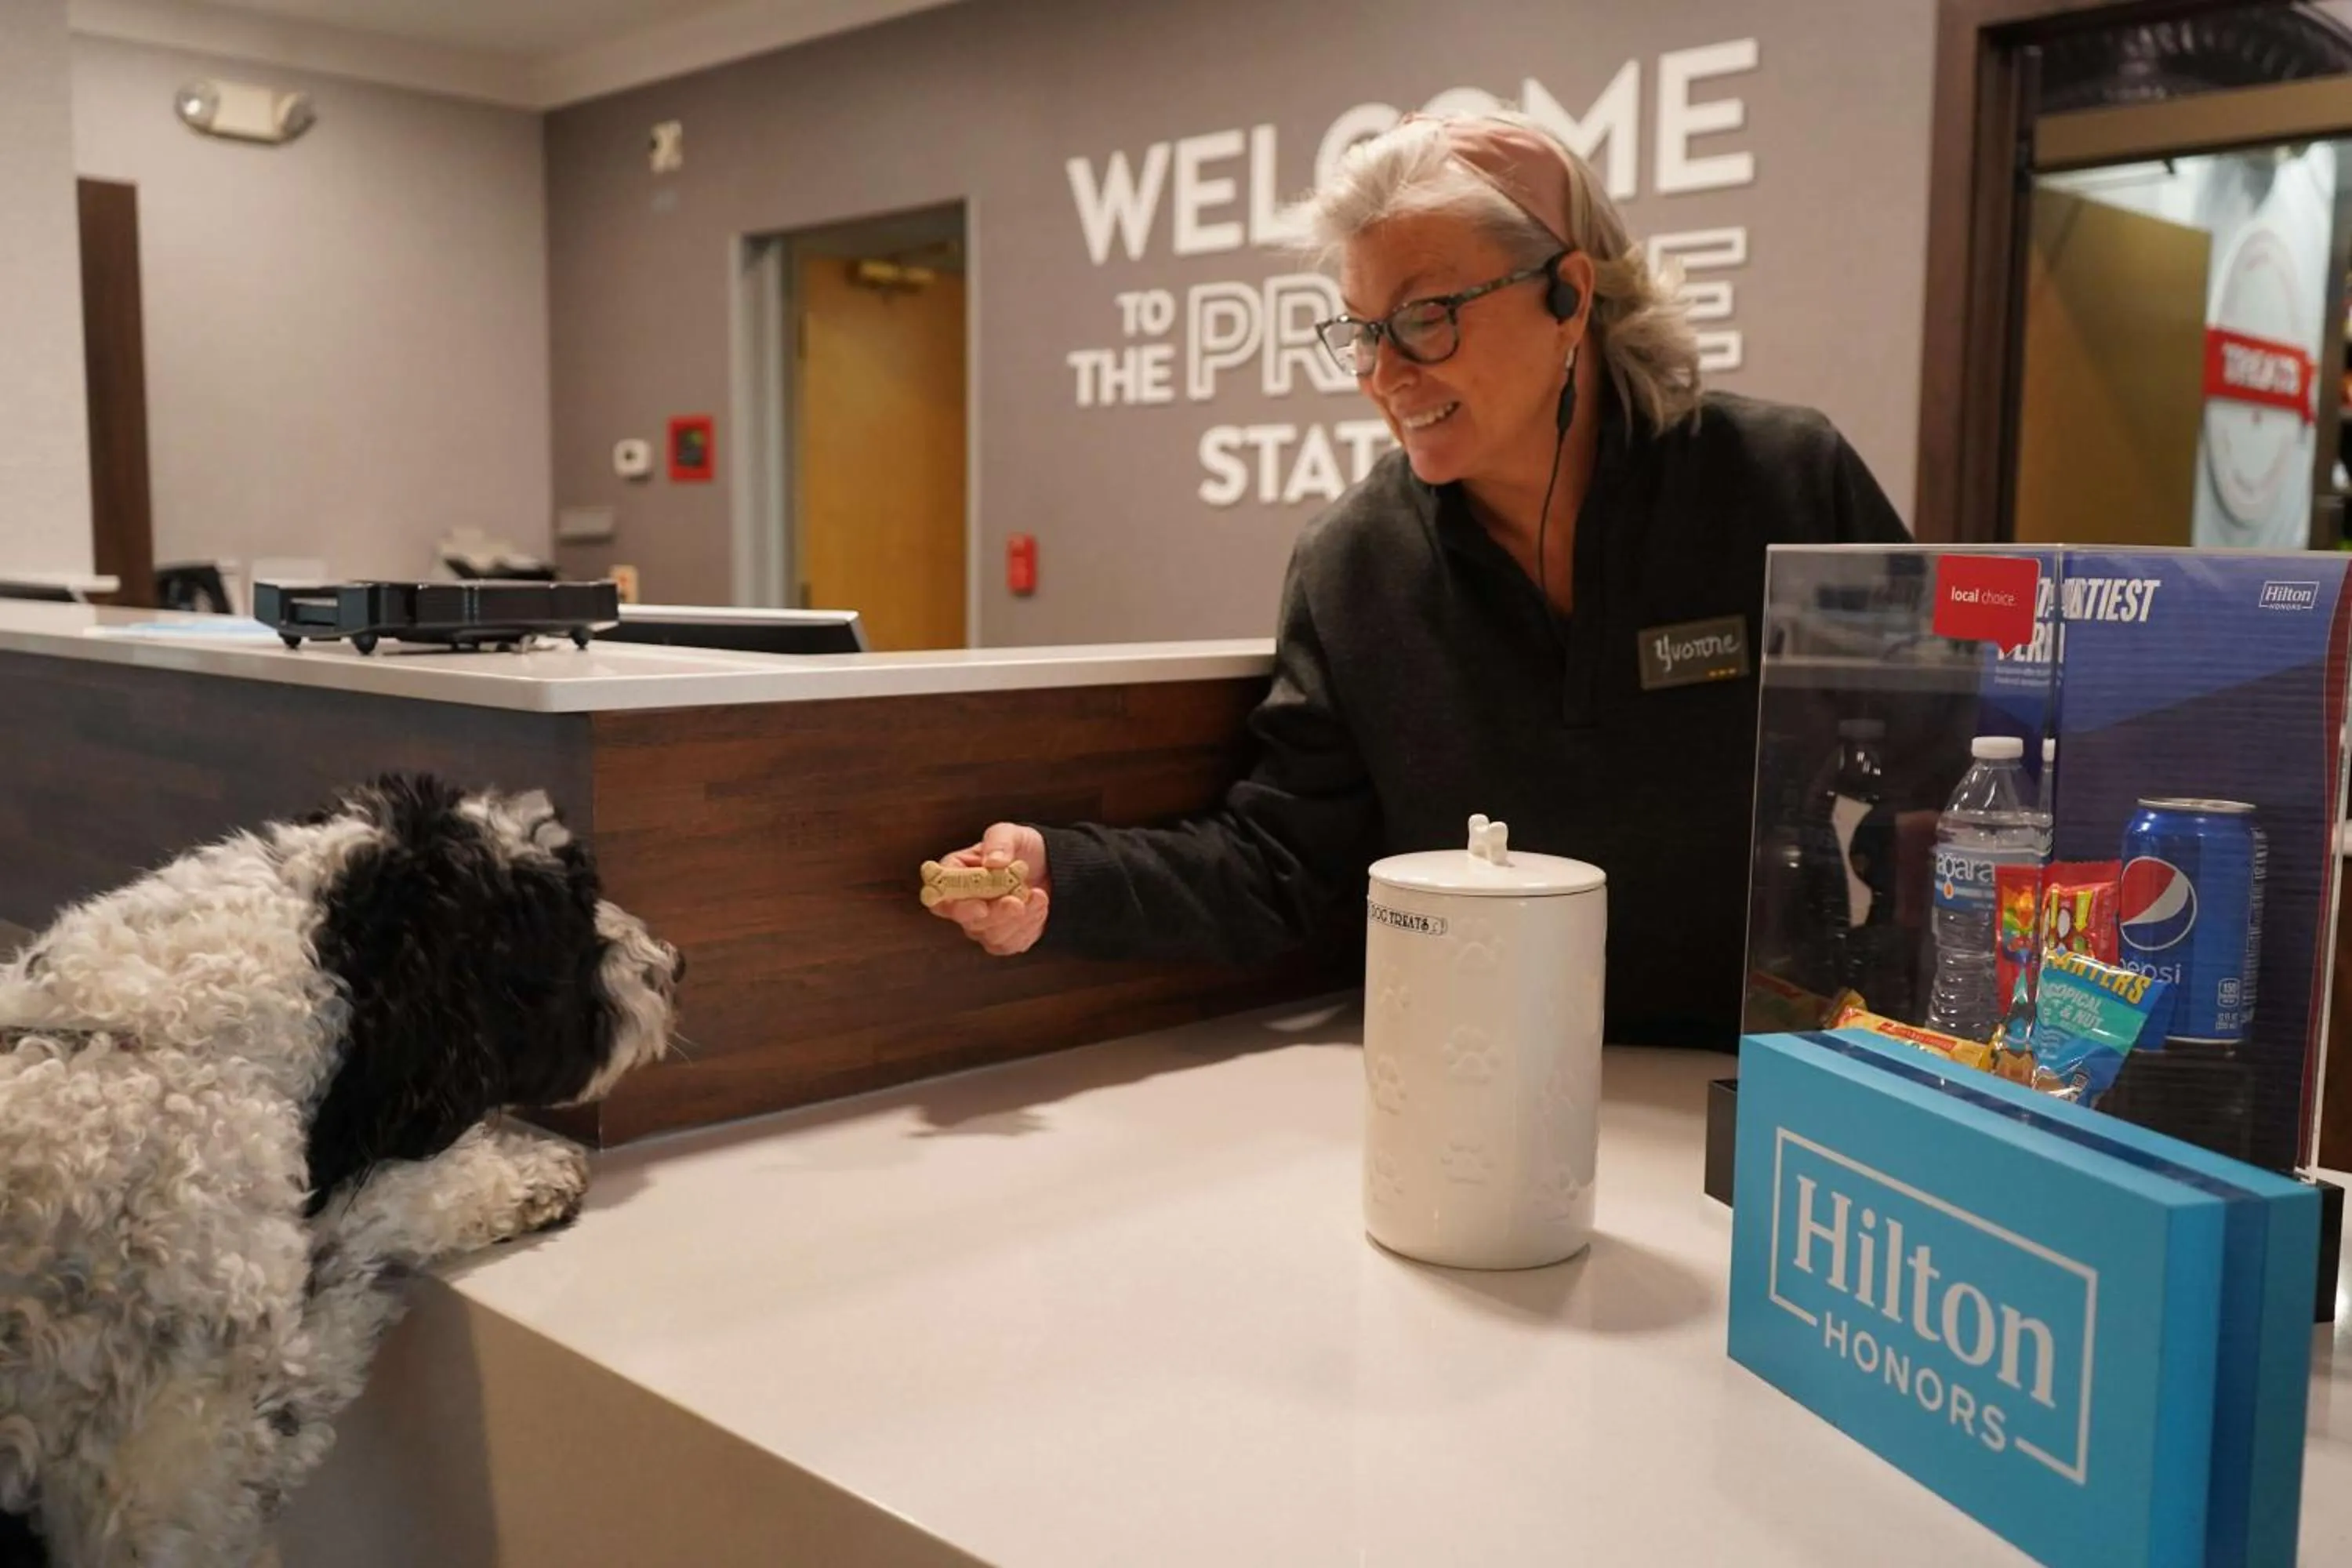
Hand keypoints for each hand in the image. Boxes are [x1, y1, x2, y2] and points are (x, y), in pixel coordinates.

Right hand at [928, 823, 1051, 955]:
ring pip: (992, 935)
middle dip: (996, 914)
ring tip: (1038, 894)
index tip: (980, 905)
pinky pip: (1011, 943)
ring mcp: (982, 925)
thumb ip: (999, 842)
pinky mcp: (1003, 939)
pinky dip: (1030, 926)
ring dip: (1019, 918)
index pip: (939, 899)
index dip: (954, 906)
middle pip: (968, 921)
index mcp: (954, 875)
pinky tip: (1040, 906)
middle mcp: (963, 904)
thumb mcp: (1010, 833)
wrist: (1049, 865)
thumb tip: (993, 862)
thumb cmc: (1020, 847)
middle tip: (1016, 902)